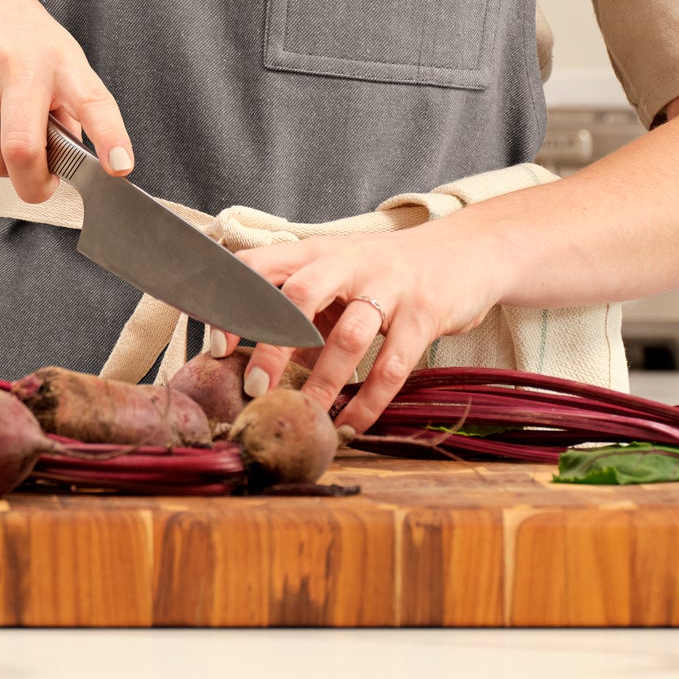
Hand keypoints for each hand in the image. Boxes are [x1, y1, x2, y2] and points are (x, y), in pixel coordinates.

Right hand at [0, 0, 133, 208]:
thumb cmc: (16, 36)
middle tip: (38, 187)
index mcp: (62, 62)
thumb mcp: (57, 57)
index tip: (120, 166)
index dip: (109, 136)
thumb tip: (71, 164)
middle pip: (23, 149)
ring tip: (1, 132)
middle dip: (32, 185)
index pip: (93, 101)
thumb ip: (67, 111)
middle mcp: (20, 66)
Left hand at [229, 217, 507, 429]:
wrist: (465, 253)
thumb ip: (297, 320)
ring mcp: (389, 285)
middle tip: (254, 387)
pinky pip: (393, 366)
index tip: (213, 346)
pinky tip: (352, 426)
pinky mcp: (425, 313)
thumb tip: (249, 369)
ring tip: (309, 418)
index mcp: (314, 252)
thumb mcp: (336, 284)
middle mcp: (346, 262)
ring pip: (349, 336)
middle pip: (297, 295)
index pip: (257, 266)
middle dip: (271, 343)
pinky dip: (369, 402)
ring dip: (324, 383)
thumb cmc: (383, 275)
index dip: (230, 302)